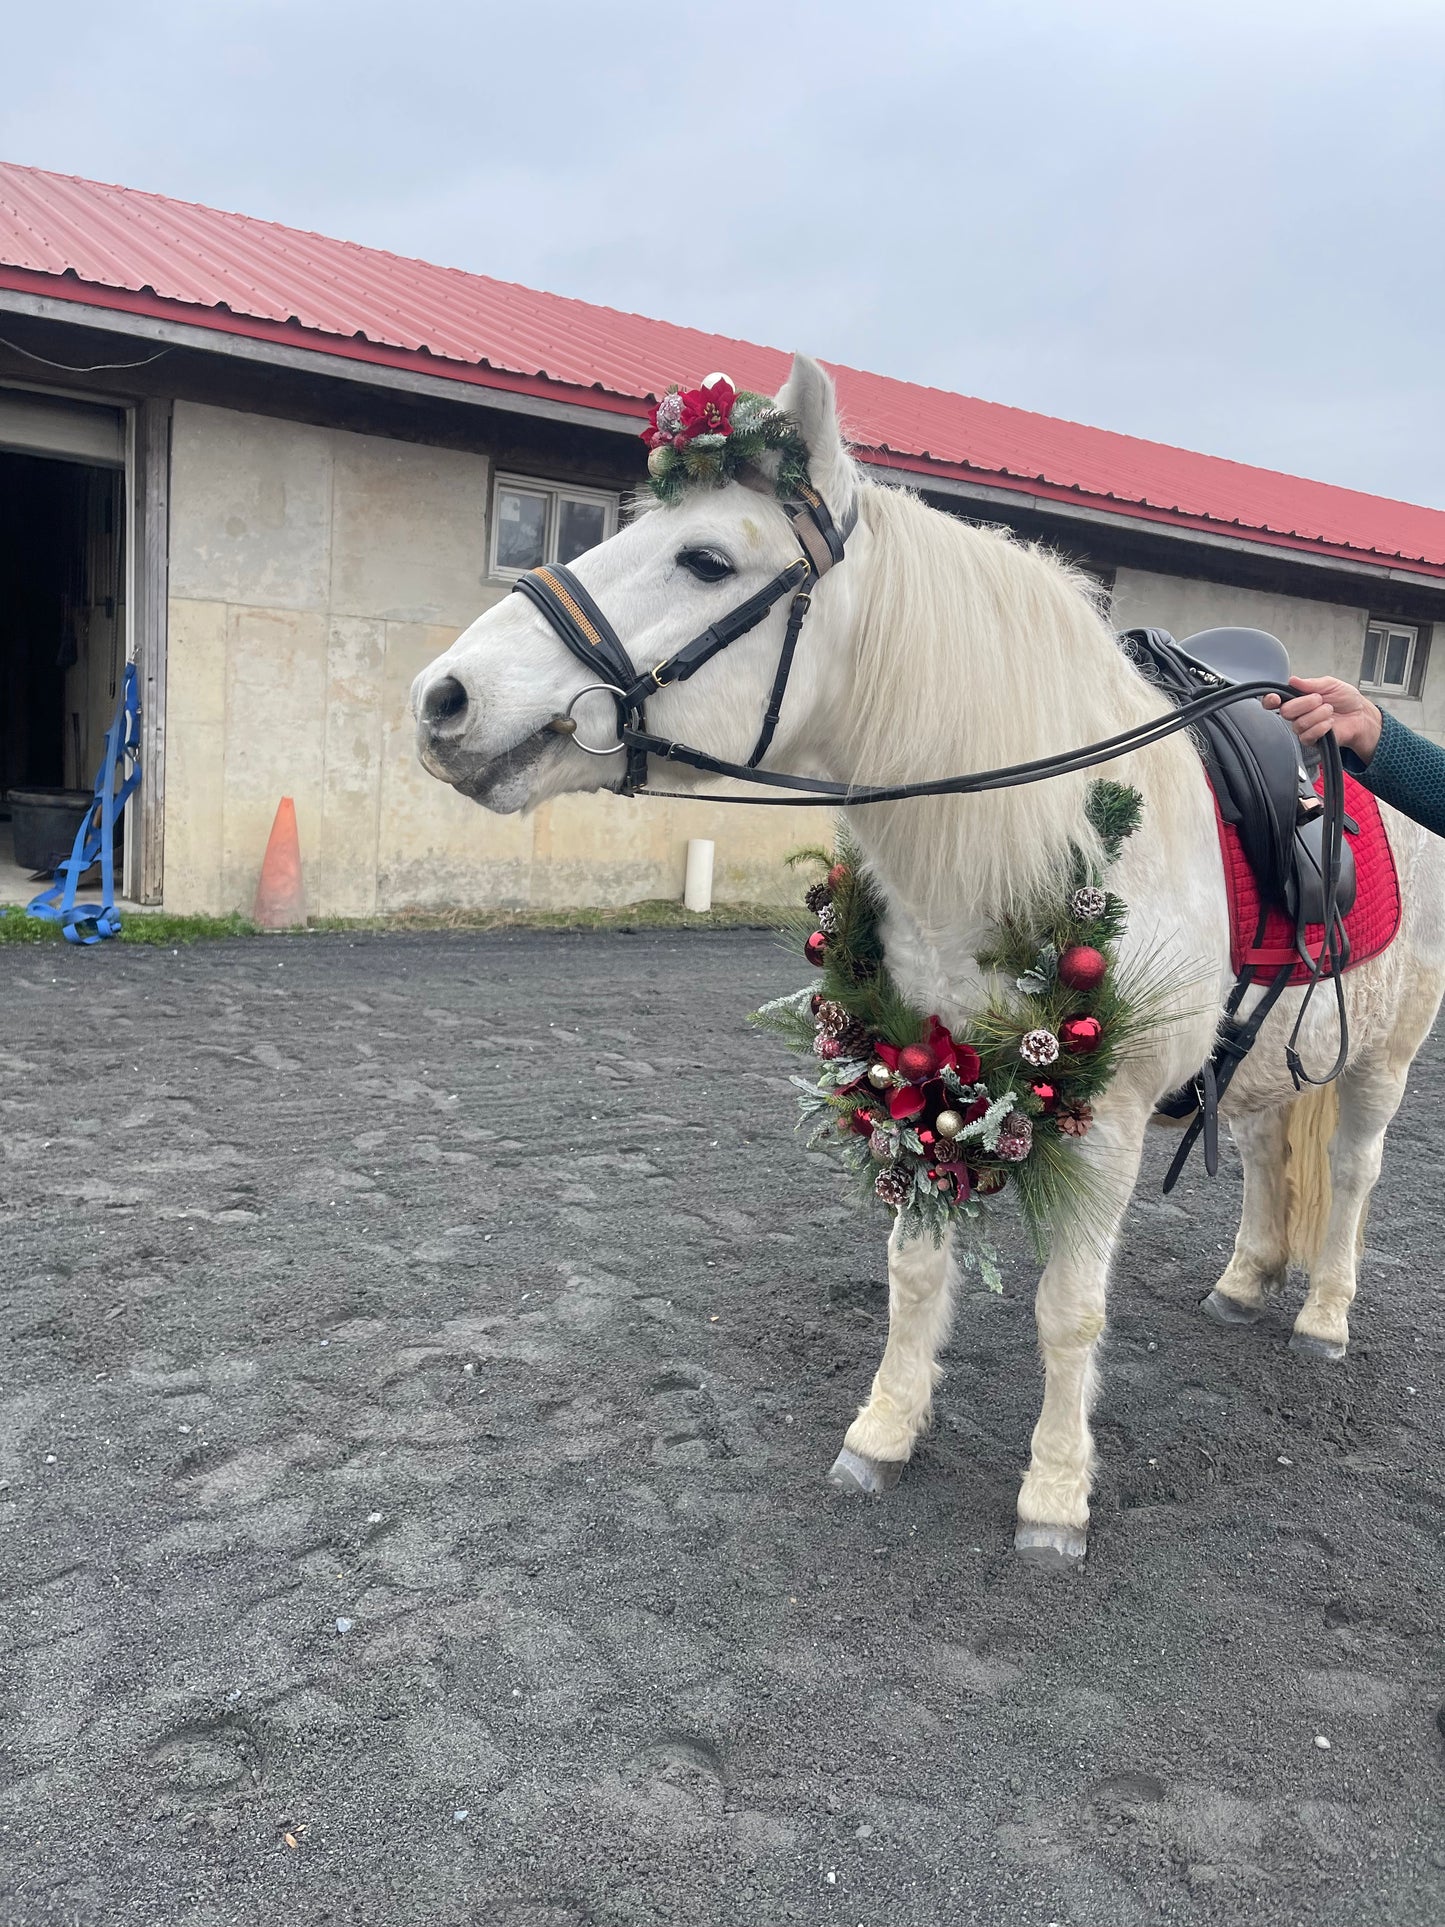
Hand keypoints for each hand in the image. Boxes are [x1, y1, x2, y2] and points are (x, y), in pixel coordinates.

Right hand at [1262, 675, 1382, 761]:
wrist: (1360, 716)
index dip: (1270, 700)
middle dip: (1305, 703)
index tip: (1276, 698)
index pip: (1274, 701)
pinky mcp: (1310, 740)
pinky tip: (1329, 723)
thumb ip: (1311, 683)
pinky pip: (1307, 735)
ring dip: (1318, 714)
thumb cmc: (1346, 699)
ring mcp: (1303, 727)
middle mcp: (1297, 713)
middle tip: (1320, 700)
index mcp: (1297, 697)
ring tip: (1329, 710)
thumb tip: (1293, 680)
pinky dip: (1321, 727)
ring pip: (1299, 723)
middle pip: (1286, 711)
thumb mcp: (1330, 684)